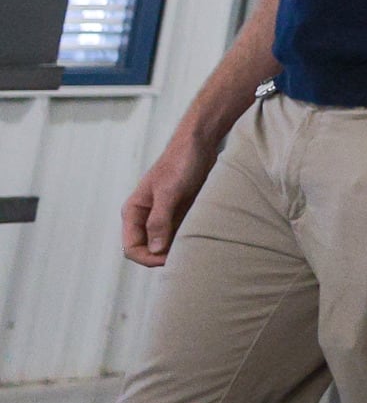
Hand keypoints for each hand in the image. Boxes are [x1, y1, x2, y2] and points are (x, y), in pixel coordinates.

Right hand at [119, 132, 217, 267]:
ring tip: (194, 248)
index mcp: (134, 212)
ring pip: (164, 244)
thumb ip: (160, 221)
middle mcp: (145, 217)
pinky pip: (178, 234)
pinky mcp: (179, 213)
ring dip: (176, 249)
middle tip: (185, 256)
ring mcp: (162, 216)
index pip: (132, 248)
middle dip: (162, 257)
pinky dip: (186, 240)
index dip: (148, 258)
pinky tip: (199, 238)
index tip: (168, 259)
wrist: (199, 143)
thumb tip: (155, 250)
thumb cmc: (180, 163)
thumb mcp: (169, 192)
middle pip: (147, 250)